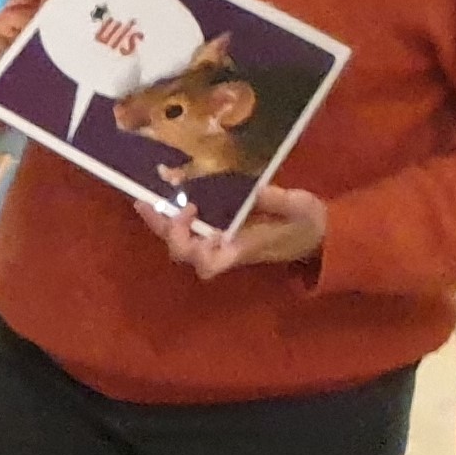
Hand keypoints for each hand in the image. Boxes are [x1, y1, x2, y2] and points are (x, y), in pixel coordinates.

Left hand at [144, 182, 325, 280]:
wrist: (312, 233)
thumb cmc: (308, 224)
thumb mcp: (301, 208)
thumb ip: (279, 201)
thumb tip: (256, 190)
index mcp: (243, 250)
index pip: (210, 264)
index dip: (199, 252)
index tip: (208, 231)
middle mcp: (223, 250)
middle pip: (185, 253)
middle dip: (170, 233)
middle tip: (163, 205)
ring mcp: (217, 241)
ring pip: (179, 241)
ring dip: (160, 223)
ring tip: (143, 200)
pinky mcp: (215, 229)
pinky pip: (185, 228)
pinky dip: (168, 216)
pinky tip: (156, 197)